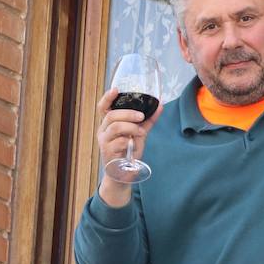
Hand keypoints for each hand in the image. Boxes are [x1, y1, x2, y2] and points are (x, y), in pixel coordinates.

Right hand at [96, 88, 161, 203]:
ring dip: (130, 127)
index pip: (103, 107)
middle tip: (141, 116)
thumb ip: (148, 121)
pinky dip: (129, 141)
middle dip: (127, 113)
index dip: (107, 98)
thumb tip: (160, 105)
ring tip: (140, 133)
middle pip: (111, 115)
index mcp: (109, 124)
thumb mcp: (139, 134)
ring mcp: (104, 142)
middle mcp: (103, 131)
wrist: (124, 174)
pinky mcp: (108, 152)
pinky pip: (119, 142)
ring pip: (114, 127)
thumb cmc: (129, 151)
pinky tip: (134, 144)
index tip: (115, 89)